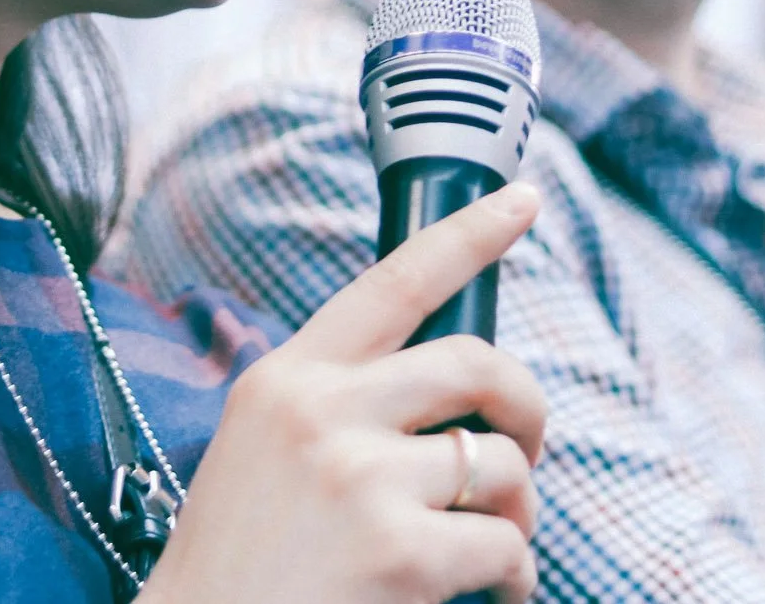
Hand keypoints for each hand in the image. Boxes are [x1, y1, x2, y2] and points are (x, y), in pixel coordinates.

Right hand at [141, 182, 546, 603]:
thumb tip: (443, 394)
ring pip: (500, 462)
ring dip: (516, 512)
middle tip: (527, 449)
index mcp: (287, 378)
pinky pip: (505, 547)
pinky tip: (493, 595)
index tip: (523, 199)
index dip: (468, 234)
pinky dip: (516, 578)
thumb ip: (334, 404)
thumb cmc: (238, 564)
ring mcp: (362, 477)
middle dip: (527, 404)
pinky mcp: (401, 551)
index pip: (392, 283)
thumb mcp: (262, 448)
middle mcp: (323, 410)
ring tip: (493, 550)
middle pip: (474, 362)